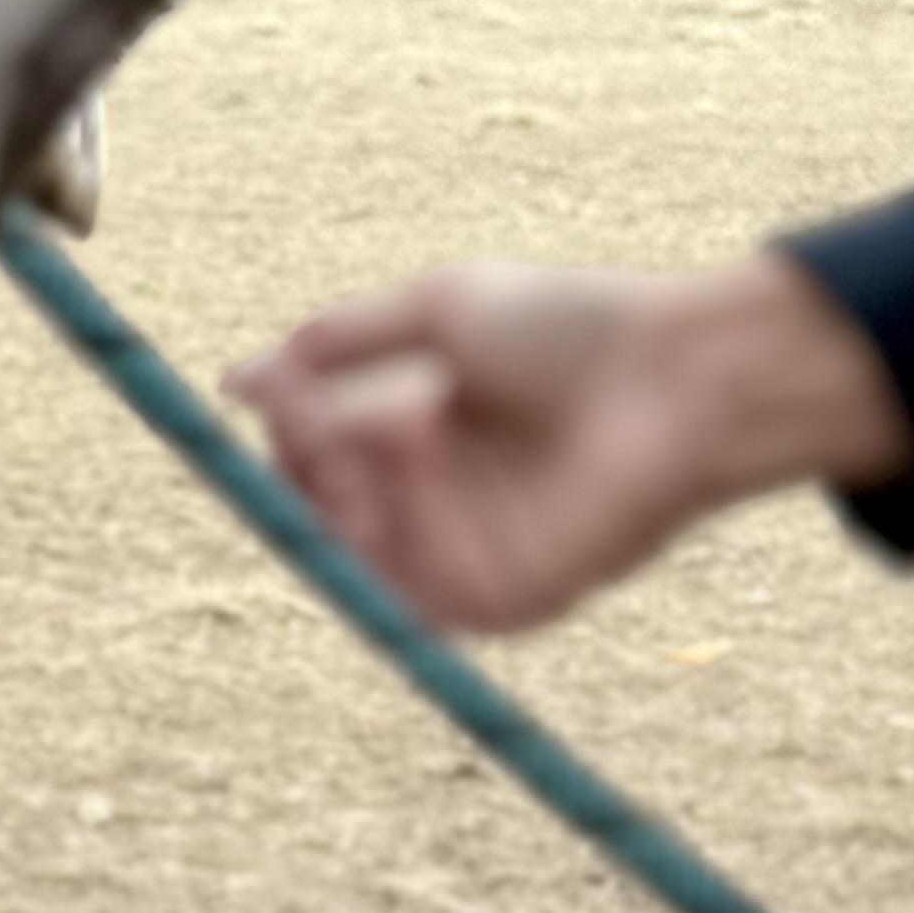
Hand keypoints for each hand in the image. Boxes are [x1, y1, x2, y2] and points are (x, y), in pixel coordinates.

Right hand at [228, 253, 908, 635]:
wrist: (678, 378)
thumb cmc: (575, 328)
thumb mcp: (439, 307)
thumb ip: (336, 340)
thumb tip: (235, 382)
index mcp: (426, 430)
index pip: (324, 450)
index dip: (292, 427)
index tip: (280, 394)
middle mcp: (440, 499)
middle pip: (326, 508)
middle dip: (304, 466)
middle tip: (315, 422)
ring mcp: (466, 556)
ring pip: (354, 555)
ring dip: (335, 503)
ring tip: (362, 444)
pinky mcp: (498, 604)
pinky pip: (406, 597)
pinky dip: (385, 546)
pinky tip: (397, 482)